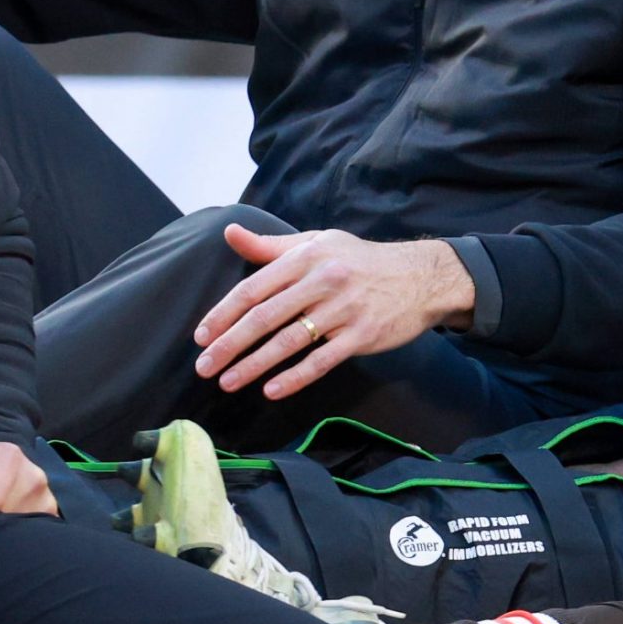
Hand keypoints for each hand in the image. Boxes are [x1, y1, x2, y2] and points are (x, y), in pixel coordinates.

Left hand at [193, 226, 475, 400]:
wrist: (421, 276)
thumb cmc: (361, 260)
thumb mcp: (318, 243)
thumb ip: (271, 246)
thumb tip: (230, 233)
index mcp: (306, 257)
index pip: (253, 288)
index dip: (223, 314)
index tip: (201, 337)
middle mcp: (323, 281)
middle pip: (264, 317)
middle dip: (229, 345)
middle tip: (204, 367)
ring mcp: (344, 310)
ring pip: (289, 342)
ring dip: (254, 365)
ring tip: (228, 382)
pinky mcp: (363, 335)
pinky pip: (322, 360)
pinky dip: (295, 377)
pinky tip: (272, 390)